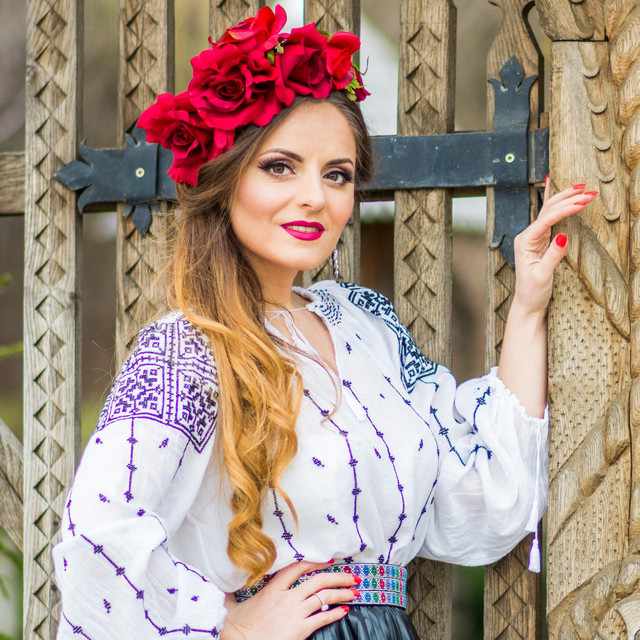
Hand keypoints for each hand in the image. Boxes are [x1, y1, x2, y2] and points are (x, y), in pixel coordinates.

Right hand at [220, 561, 359, 639]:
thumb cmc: (235, 628)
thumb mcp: (234, 604)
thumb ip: (233, 592)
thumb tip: (223, 586)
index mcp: (273, 589)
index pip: (297, 569)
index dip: (315, 563)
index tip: (328, 561)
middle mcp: (287, 598)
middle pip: (318, 581)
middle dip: (338, 577)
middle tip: (351, 577)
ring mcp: (294, 614)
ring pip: (324, 598)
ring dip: (342, 594)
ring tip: (354, 592)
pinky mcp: (300, 631)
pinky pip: (322, 618)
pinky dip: (335, 613)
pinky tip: (344, 611)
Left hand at [512, 179, 596, 314]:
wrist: (528, 303)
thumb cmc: (532, 292)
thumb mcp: (542, 276)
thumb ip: (552, 256)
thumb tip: (563, 236)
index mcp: (525, 242)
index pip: (547, 220)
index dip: (565, 209)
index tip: (583, 202)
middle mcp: (528, 236)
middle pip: (548, 210)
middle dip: (568, 198)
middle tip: (590, 191)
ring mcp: (535, 236)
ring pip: (550, 210)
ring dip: (566, 197)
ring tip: (583, 186)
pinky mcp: (542, 240)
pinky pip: (550, 216)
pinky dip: (554, 201)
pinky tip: (551, 183)